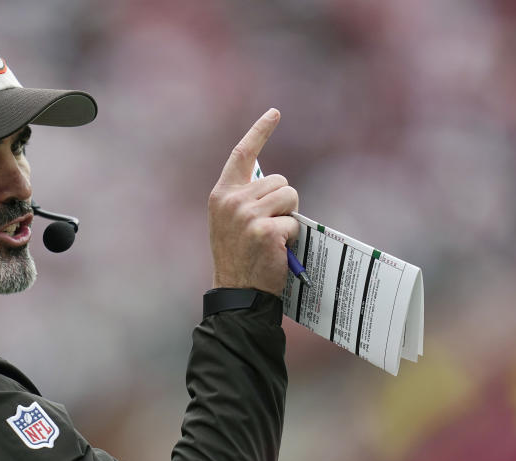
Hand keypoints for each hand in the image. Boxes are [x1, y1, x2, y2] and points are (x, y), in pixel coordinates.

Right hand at [208, 108, 299, 294]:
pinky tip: (277, 250)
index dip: (260, 131)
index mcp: (222, 195)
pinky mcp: (264, 230)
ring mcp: (247, 215)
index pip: (242, 154)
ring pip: (289, 197)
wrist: (236, 291)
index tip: (275, 113)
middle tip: (269, 227)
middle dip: (283, 202)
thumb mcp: (230, 222)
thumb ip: (245, 198)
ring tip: (273, 237)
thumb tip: (275, 183)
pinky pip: (294, 221)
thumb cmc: (238, 257)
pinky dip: (292, 237)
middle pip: (279, 181)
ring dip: (289, 217)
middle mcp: (232, 201)